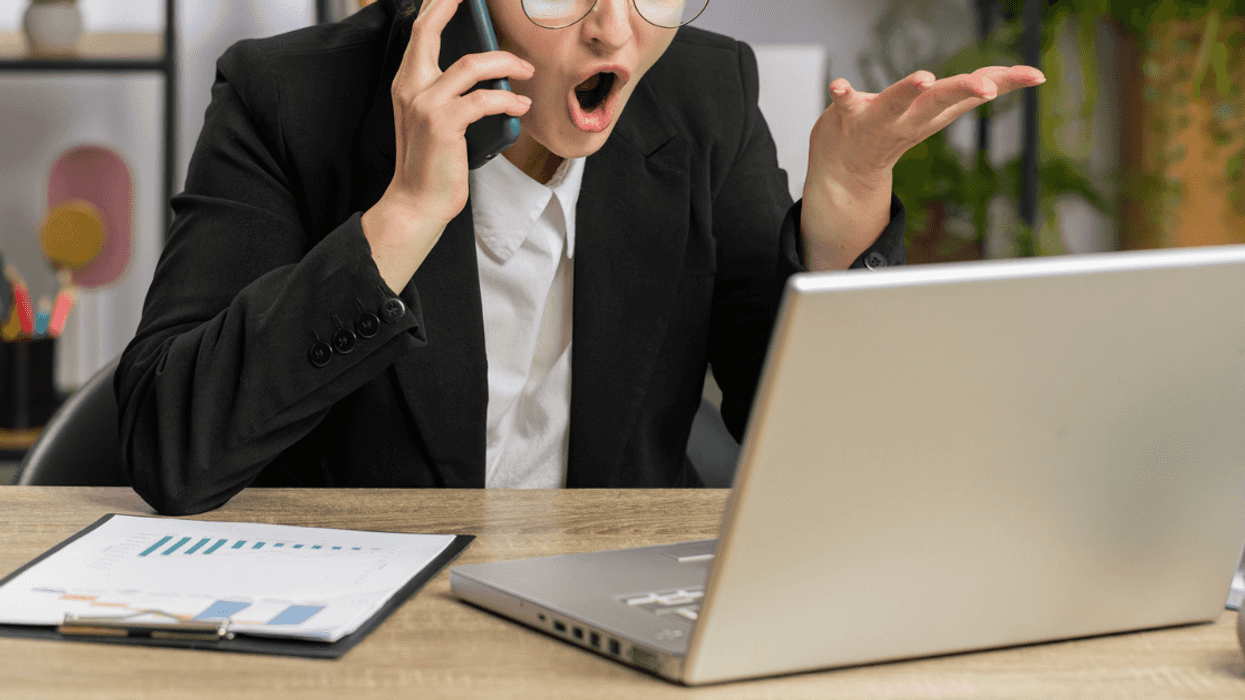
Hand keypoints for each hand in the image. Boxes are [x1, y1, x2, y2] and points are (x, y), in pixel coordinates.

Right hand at [362, 0, 534, 291]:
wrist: (417, 203)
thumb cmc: (432, 164)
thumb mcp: (435, 121)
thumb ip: (450, 93)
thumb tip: (489, 73)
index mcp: (406, 83)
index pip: (419, 33)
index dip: (436, 7)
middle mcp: (410, 87)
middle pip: (430, 31)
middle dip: (452, 6)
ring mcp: (425, 104)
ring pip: (472, 65)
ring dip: (506, 64)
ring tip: (527, 72)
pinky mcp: (443, 123)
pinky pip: (484, 99)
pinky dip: (508, 100)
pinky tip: (520, 105)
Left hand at [801, 66, 1044, 270]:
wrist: (841, 172)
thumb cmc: (886, 133)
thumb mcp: (930, 114)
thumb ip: (957, 94)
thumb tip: (999, 76)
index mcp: (932, 115)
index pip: (973, 95)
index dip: (1006, 83)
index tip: (1035, 75)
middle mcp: (910, 119)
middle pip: (942, 100)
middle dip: (965, 90)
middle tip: (988, 87)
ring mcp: (878, 120)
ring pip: (896, 103)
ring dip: (909, 90)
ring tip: (924, 78)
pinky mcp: (848, 117)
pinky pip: (845, 103)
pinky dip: (842, 94)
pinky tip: (838, 84)